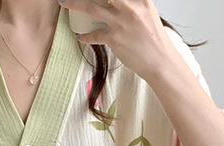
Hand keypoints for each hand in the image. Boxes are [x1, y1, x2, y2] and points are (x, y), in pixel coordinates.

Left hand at [59, 0, 180, 82]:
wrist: (159, 61)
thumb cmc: (153, 39)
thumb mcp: (147, 13)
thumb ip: (132, 4)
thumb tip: (114, 2)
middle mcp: (131, 7)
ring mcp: (121, 23)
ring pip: (92, 9)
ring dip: (75, 4)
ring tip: (64, 2)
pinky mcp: (115, 39)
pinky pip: (94, 35)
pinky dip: (86, 36)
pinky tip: (80, 37)